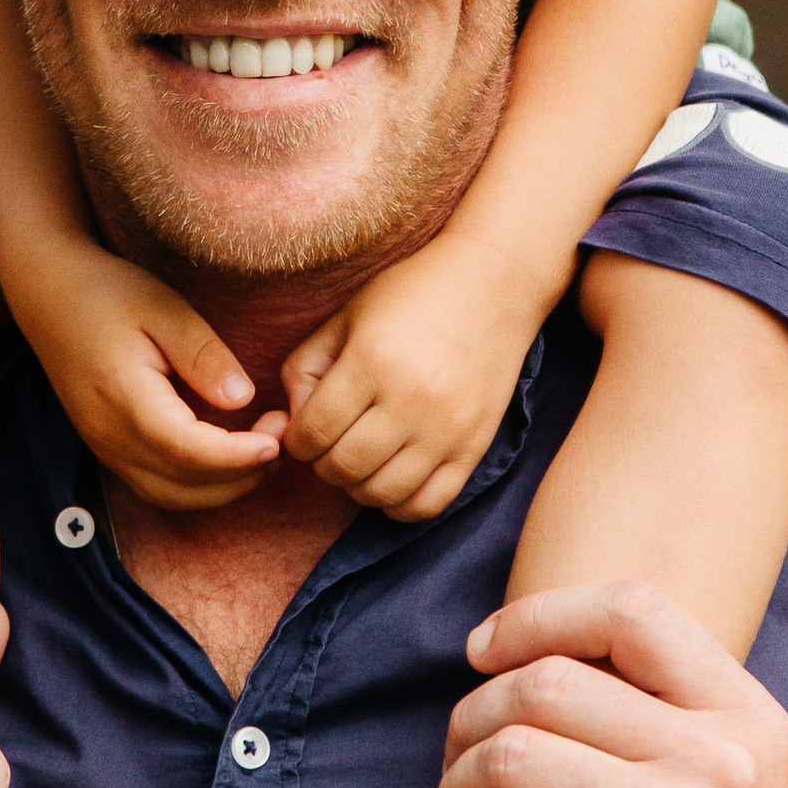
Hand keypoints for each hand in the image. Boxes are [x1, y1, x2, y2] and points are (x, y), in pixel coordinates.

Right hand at [9, 235, 282, 510]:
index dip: (240, 455)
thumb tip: (242, 398)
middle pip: (184, 487)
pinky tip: (227, 456)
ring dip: (223, 487)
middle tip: (280, 435)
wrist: (48, 293)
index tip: (279, 437)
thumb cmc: (108, 292)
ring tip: (262, 449)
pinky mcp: (107, 448)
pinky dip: (198, 484)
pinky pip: (157, 486)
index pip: (190, 452)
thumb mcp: (163, 308)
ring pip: (172, 496)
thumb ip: (202, 355)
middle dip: (242, 474)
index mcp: (125, 401)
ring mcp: (105, 449)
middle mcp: (110, 437)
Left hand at [278, 231, 552, 518]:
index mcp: (372, 361)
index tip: (304, 430)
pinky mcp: (475, 446)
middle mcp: (411, 400)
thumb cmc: (411, 294)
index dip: (296, 440)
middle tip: (330, 444)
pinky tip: (393, 476)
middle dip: (323, 463)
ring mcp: (447, 428)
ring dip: (357, 485)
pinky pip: (429, 504)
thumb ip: (305, 369)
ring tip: (360, 460)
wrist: (494, 282)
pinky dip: (401, 504)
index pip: (312, 432)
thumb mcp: (346, 317)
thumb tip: (293, 426)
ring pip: (381, 493)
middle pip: (342, 467)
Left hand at [407, 582, 787, 787]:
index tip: (485, 648)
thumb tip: (537, 659)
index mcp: (748, 722)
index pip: (634, 609)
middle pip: (551, 680)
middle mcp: (721, 762)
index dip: (541, 616)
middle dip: (476, 708)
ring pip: (514, 749)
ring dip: (454, 772)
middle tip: (455, 751)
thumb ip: (665, 722)